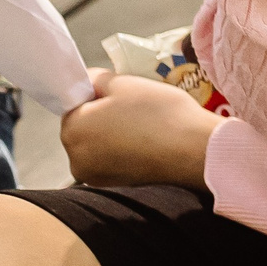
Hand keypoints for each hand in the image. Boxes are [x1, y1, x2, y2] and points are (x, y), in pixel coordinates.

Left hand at [59, 71, 220, 188]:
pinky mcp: (112, 186)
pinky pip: (110, 161)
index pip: (74, 106)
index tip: (123, 96)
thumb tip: (87, 83)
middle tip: (135, 111)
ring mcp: (93, 176)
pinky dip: (122, 152)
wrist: (194, 151)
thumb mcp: (126, 83)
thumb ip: (97, 79)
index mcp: (72, 130)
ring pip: (97, 146)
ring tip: (143, 128)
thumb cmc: (159, 113)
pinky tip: (146, 145)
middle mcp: (75, 158)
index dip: (97, 97)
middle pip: (83, 128)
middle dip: (102, 119)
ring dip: (112, 136)